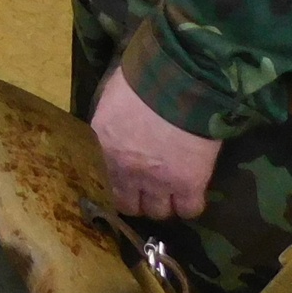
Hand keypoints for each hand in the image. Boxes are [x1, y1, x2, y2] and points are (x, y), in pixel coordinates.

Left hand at [90, 68, 221, 219]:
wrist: (177, 81)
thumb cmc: (140, 80)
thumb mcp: (110, 100)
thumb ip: (109, 124)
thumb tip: (113, 129)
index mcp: (102, 148)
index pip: (100, 182)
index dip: (113, 184)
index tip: (121, 181)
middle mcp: (126, 172)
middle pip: (129, 205)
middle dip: (137, 198)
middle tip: (146, 188)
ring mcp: (158, 181)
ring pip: (158, 212)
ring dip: (163, 203)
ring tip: (170, 191)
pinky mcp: (188, 184)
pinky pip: (189, 209)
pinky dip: (190, 204)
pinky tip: (191, 193)